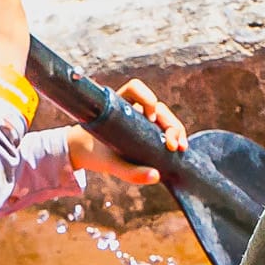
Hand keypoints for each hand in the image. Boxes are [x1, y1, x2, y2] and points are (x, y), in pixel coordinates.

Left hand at [65, 79, 188, 184]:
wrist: (83, 153)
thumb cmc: (93, 152)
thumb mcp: (110, 164)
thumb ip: (130, 172)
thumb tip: (156, 176)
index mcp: (118, 105)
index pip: (135, 88)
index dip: (146, 98)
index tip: (150, 118)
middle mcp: (133, 109)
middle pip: (158, 107)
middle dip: (170, 123)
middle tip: (173, 144)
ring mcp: (142, 119)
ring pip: (165, 117)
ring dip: (176, 129)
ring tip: (181, 147)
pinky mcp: (148, 130)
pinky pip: (165, 128)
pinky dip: (174, 136)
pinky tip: (181, 149)